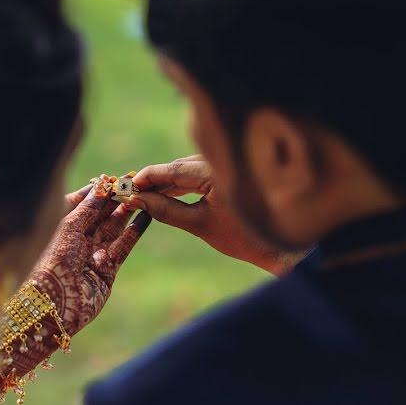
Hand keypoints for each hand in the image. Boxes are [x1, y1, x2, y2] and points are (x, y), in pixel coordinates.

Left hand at [30, 182, 151, 333]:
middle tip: (133, 183)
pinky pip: (124, 246)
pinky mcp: (107, 270)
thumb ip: (88, 206)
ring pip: (113, 228)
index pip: (79, 203)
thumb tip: (101, 185)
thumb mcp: (69, 226)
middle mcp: (75, 240)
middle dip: (114, 199)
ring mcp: (92, 255)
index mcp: (58, 228)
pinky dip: (135, 231)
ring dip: (126, 211)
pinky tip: (147, 216)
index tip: (111, 178)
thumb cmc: (52, 260)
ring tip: (143, 195)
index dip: (95, 191)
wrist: (54, 304)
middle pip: (98, 214)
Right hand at [124, 155, 306, 275]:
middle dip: (152, 180)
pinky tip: (164, 194)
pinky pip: (197, 174)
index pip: (171, 169)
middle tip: (128, 192)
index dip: (145, 177)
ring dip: (165, 183)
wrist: (281, 244)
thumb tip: (137, 200)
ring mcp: (224, 165)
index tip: (124, 185)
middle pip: (177, 167)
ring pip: (186, 169)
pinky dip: (180, 184)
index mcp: (215, 170)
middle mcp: (220, 160)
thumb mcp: (199, 224)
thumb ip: (165, 210)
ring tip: (142, 196)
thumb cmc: (244, 236)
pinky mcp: (226, 172)